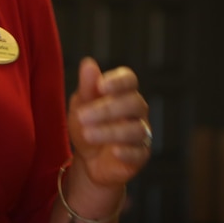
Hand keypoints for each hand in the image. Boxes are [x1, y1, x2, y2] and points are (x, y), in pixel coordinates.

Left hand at [67, 57, 150, 187]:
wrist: (88, 159)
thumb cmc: (87, 124)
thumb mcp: (81, 105)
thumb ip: (87, 86)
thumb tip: (88, 63)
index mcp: (123, 93)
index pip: (129, 80)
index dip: (118, 81)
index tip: (101, 86)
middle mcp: (137, 111)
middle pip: (133, 103)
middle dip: (108, 109)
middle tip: (83, 116)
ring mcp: (141, 133)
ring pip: (136, 129)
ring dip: (111, 131)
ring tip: (88, 134)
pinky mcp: (140, 155)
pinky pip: (139, 153)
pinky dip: (128, 152)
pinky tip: (114, 151)